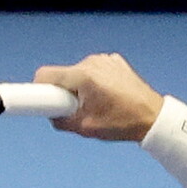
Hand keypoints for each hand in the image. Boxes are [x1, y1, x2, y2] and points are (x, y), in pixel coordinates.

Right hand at [31, 52, 161, 140]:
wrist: (153, 116)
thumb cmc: (122, 123)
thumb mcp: (85, 128)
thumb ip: (60, 120)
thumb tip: (49, 114)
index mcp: (83, 76)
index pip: (45, 75)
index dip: (37, 89)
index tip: (33, 99)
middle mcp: (92, 62)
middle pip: (62, 75)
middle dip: (63, 93)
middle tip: (77, 111)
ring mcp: (104, 59)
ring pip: (77, 73)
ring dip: (79, 88)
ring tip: (97, 106)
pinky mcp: (113, 61)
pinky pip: (92, 71)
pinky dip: (93, 83)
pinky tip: (107, 97)